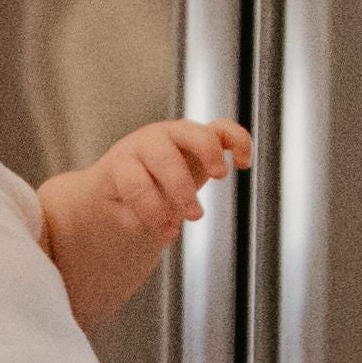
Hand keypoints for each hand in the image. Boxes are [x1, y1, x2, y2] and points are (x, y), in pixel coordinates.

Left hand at [83, 119, 253, 243]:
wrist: (133, 170)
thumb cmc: (125, 194)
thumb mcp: (118, 209)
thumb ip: (133, 217)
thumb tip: (159, 223)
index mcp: (123, 162)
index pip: (135, 183)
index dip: (151, 211)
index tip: (168, 234)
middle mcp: (149, 142)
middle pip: (164, 156)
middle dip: (180, 188)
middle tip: (194, 216)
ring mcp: (175, 134)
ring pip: (194, 132)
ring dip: (209, 153)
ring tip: (219, 176)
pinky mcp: (200, 134)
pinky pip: (223, 128)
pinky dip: (237, 140)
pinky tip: (243, 162)